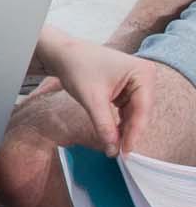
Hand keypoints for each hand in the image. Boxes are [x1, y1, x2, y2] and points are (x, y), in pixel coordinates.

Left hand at [43, 33, 153, 156]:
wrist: (61, 54)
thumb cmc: (77, 67)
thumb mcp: (92, 99)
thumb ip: (104, 125)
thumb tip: (113, 149)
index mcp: (142, 73)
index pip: (142, 109)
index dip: (134, 132)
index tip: (126, 151)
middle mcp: (144, 76)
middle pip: (140, 112)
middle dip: (129, 131)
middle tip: (120, 153)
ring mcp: (136, 82)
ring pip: (134, 113)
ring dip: (124, 128)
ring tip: (115, 147)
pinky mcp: (127, 87)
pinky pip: (126, 109)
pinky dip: (119, 121)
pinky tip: (114, 135)